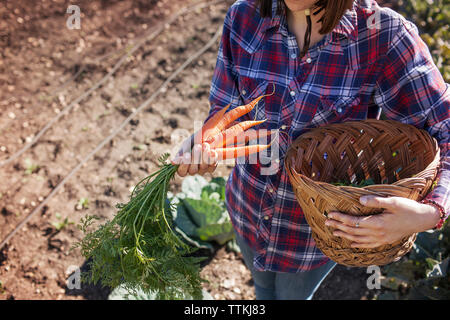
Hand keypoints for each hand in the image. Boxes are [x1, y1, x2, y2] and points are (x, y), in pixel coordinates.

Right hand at [171, 135, 217, 176]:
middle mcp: (192, 170)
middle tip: (197, 146)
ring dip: (204, 156)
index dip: (184, 165)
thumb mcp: (187, 144)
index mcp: (183, 166)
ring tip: (206, 145)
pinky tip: (213, 151)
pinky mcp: (211, 168)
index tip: (186, 155)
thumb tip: (172, 162)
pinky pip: (212, 166)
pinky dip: (212, 158)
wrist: (208, 138)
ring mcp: (202, 170)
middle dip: (195, 157)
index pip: (181, 172)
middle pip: (192, 170)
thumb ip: (181, 152)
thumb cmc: (194, 141)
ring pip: (203, 168)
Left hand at [324, 196, 441, 248]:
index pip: (353, 222)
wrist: (422, 219)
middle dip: (338, 226)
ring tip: (334, 232)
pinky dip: (357, 244)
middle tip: (326, 222)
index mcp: (377, 223)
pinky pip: (368, 245)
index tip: (330, 214)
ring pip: (358, 240)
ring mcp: (381, 239)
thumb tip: (359, 200)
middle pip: (353, 231)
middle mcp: (377, 234)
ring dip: (344, 236)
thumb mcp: (393, 201)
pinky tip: (351, 243)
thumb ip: (376, 201)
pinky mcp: (385, 241)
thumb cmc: (408, 208)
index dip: (340, 218)